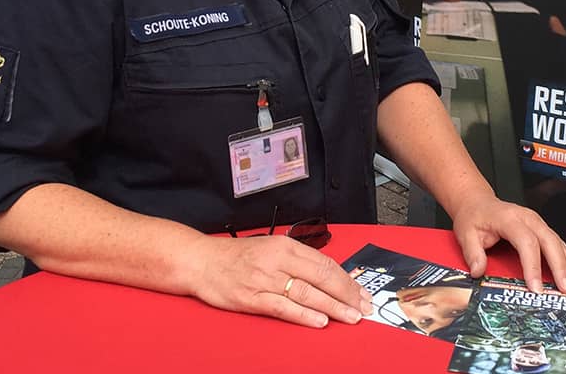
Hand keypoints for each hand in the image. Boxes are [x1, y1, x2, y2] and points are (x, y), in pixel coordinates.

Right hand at [187, 234, 371, 328]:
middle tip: (363, 308)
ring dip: (332, 307)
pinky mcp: (252, 298)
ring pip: (306, 293)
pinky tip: (319, 321)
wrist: (203, 261)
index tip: (361, 293)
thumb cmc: (238, 256)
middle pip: (320, 277)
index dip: (346, 280)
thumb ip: (298, 260)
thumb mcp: (271, 248)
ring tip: (350, 317)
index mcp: (284, 246)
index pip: (324, 263)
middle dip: (346, 295)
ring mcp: (264, 280)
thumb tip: (330, 277)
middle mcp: (277, 260)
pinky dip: (303, 314)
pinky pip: (283, 307)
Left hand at [451, 191, 565, 293]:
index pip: (526, 242)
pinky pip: (558, 242)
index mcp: (509, 218)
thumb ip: (472, 253)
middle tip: (565, 289)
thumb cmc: (474, 216)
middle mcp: (527, 218)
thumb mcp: (465, 233)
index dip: (533, 266)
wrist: (478, 202)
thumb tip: (478, 271)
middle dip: (559, 267)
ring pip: (557, 242)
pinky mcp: (541, 227)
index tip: (536, 288)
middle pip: (548, 241)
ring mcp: (537, 222)